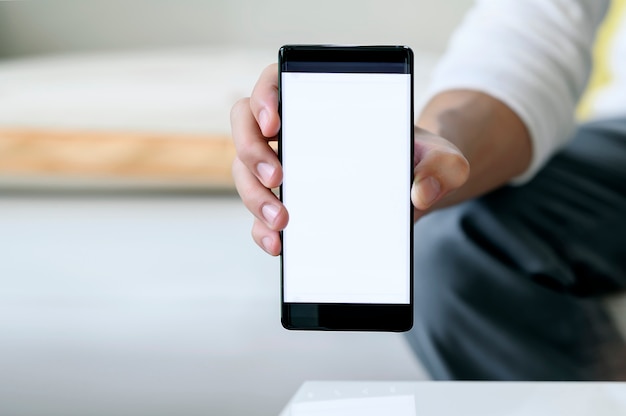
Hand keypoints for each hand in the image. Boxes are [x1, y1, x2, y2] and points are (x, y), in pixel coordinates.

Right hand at [231, 64, 470, 254]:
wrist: (412, 189)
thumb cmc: (418, 160)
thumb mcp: (440, 158)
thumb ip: (443, 166)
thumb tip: (419, 194)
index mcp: (319, 103)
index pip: (275, 83)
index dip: (264, 98)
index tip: (276, 123)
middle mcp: (293, 133)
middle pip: (246, 128)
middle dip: (252, 153)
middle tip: (278, 178)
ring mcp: (284, 169)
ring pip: (245, 173)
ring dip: (254, 196)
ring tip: (282, 221)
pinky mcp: (285, 204)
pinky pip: (259, 214)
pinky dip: (261, 230)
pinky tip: (278, 244)